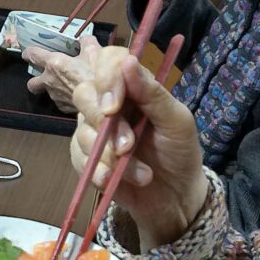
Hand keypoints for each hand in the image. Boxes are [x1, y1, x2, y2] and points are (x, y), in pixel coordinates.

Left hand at [23, 38, 100, 113]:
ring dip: (54, 89)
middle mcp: (50, 81)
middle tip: (45, 76)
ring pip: (48, 93)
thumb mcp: (94, 51)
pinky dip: (66, 98)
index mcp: (54, 63)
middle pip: (32, 83)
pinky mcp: (64, 108)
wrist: (102, 101)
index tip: (28, 54)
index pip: (33, 55)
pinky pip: (61, 102)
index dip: (29, 53)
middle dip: (35, 80)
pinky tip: (76, 94)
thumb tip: (84, 40)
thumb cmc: (96, 74)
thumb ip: (86, 42)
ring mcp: (55, 96)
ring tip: (67, 85)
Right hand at [72, 48, 207, 249]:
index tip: (113, 106)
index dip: (106, 78)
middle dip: (105, 124)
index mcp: (134, 88)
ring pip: (82, 132)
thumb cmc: (180, 153)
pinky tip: (115, 181)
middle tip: (128, 146)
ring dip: (110, 157)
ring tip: (143, 174)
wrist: (176, 197)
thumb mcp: (177, 122)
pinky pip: (80, 159)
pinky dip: (99, 173)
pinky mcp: (88, 159)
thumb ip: (154, 94)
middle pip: (84, 94)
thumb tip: (128, 62)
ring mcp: (96, 132)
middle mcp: (110, 105)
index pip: (108, 62)